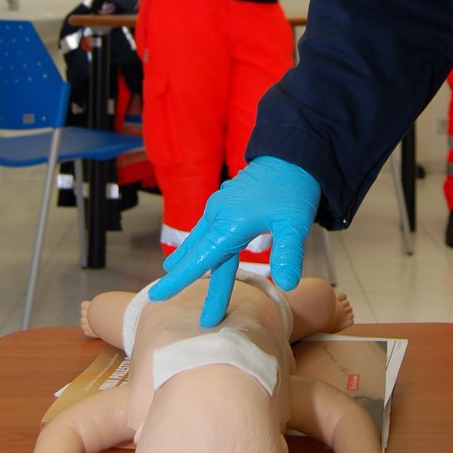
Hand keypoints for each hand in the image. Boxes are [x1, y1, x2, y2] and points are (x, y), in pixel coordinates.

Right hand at [148, 157, 320, 325]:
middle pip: (200, 253)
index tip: (157, 295)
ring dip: (190, 258)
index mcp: (230, 223)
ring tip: (171, 270)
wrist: (292, 153)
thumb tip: (288, 285)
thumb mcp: (295, 222)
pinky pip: (206, 228)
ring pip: (201, 239)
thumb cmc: (293, 187)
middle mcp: (219, 214)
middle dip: (185, 277)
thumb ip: (288, 253)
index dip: (180, 279)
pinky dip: (198, 242)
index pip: (201, 258)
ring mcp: (220, 207)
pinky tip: (195, 245)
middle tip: (163, 299)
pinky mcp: (226, 203)